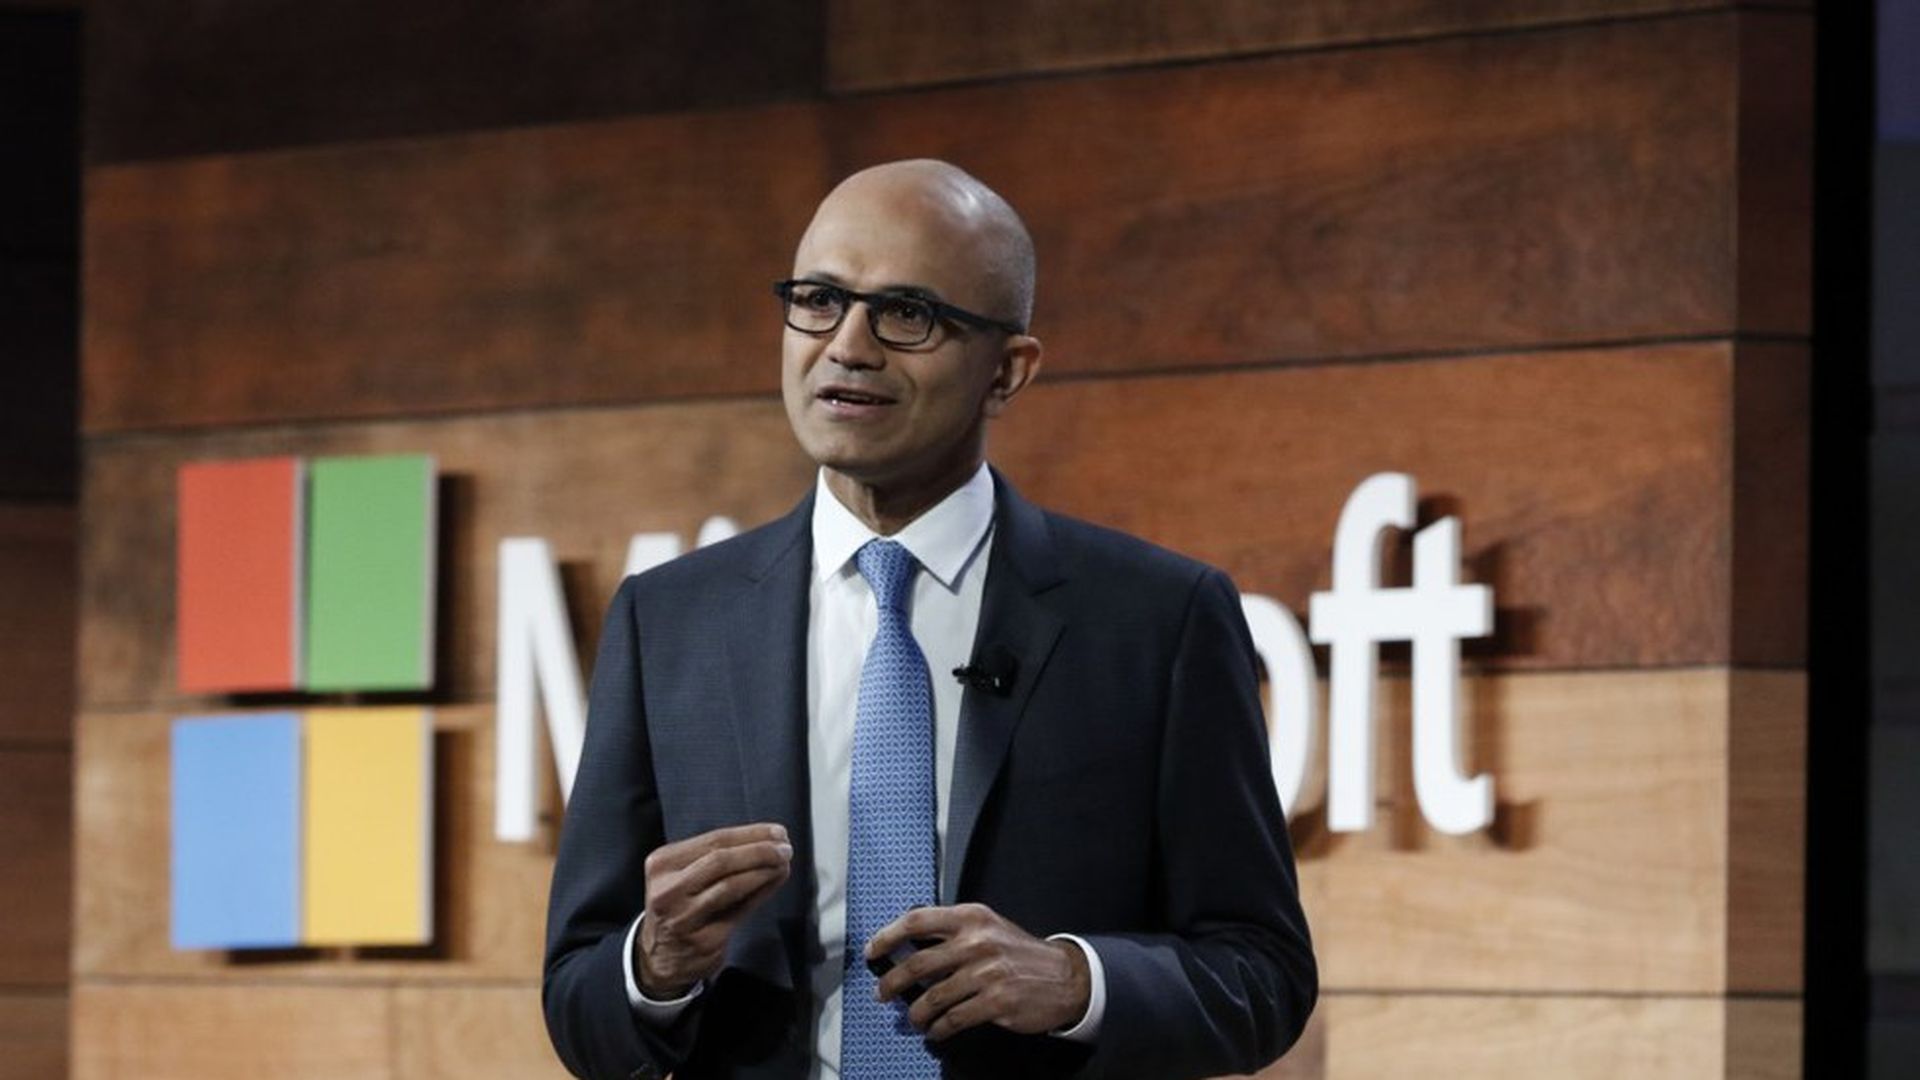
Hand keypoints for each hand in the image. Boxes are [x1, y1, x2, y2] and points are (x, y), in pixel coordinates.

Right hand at [635, 823, 791, 996]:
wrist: (660, 958)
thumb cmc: (679, 908)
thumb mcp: (684, 876)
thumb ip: (719, 859)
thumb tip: (769, 841)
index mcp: (662, 864)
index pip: (713, 839)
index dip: (751, 834)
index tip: (778, 832)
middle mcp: (668, 890)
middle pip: (721, 860)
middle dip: (760, 850)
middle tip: (785, 848)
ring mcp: (683, 917)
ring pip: (730, 885)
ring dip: (763, 871)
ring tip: (782, 863)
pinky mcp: (702, 941)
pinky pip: (739, 911)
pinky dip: (761, 893)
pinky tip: (774, 883)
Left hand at [866, 903, 1090, 1040]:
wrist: (1065, 977)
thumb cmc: (1020, 953)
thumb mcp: (989, 928)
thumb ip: (954, 932)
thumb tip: (909, 945)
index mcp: (972, 917)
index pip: (917, 920)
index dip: (888, 935)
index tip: (873, 950)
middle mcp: (977, 941)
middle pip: (918, 963)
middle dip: (892, 982)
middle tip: (882, 993)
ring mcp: (987, 972)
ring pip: (933, 997)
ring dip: (916, 1012)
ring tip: (913, 1018)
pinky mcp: (996, 1002)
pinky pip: (954, 1019)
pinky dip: (939, 1028)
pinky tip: (936, 1031)